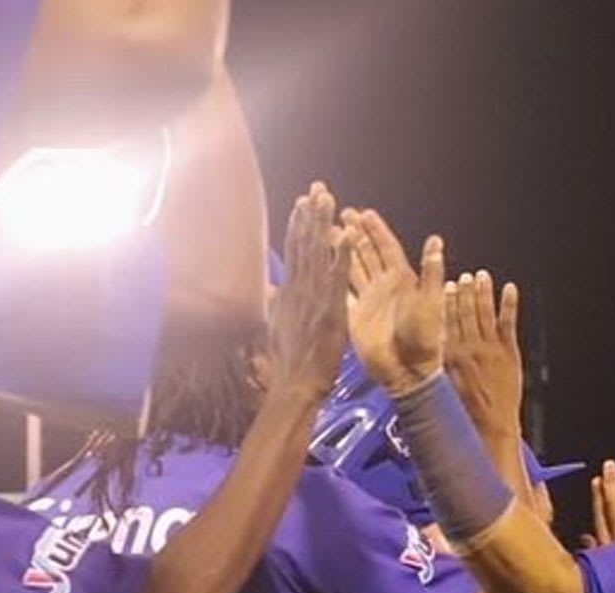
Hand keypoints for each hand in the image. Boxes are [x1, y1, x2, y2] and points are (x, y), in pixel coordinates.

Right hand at [267, 182, 347, 396]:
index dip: (299, 225)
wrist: (295, 383)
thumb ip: (274, 303)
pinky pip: (338, 277)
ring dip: (323, 225)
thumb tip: (268, 288)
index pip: (295, 250)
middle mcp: (300, 288)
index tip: (302, 202)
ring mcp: (315, 297)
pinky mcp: (331, 309)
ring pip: (319, 254)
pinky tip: (346, 234)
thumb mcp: (276, 325)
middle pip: (305, 244)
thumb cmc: (288, 360)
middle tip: (317, 187)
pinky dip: (342, 254)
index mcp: (289, 291)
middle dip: (311, 215)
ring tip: (328, 199)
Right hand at [342, 209, 444, 393]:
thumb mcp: (432, 302)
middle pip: (367, 252)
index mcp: (403, 279)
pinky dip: (332, 276)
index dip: (377, 230)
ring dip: (342, 249)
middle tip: (342, 212)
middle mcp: (384, 286)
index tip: (365, 212)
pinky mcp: (355, 315)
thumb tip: (436, 240)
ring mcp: (368, 300)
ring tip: (328, 229)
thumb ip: (431, 272)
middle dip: (356, 232)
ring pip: (352, 267)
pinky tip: (321, 262)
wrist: (409, 371)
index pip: (387, 247)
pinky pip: (341, 291)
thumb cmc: (425, 338)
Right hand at [443, 269, 522, 441]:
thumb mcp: (443, 386)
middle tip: (465, 276)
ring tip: (483, 276)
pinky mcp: (509, 353)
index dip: (447, 301)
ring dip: (484, 293)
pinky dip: (509, 305)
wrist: (491, 427)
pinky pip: (509, 323)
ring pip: (485, 313)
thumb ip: (439, 362)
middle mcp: (469, 348)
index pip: (447, 321)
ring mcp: (491, 348)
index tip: (447, 285)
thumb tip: (429, 346)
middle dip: (465, 292)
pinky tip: (510, 290)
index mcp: (450, 355)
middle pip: (465, 312)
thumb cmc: (466, 413)